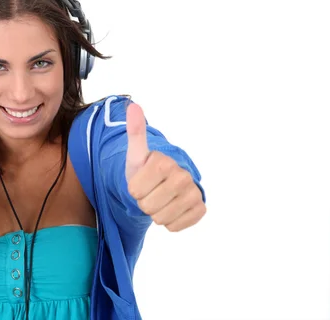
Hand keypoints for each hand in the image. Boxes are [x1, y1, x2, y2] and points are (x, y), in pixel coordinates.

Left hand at [125, 103, 205, 231]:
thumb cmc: (146, 170)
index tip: (141, 180)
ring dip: (156, 213)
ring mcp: (194, 193)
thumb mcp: (136, 154)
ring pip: (160, 219)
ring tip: (160, 199)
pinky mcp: (200, 209)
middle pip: (147, 206)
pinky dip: (169, 222)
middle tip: (151, 191)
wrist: (166, 185)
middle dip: (144, 202)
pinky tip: (172, 208)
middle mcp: (183, 176)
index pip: (135, 191)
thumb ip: (135, 132)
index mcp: (164, 162)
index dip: (133, 189)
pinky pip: (175, 227)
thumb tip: (133, 105)